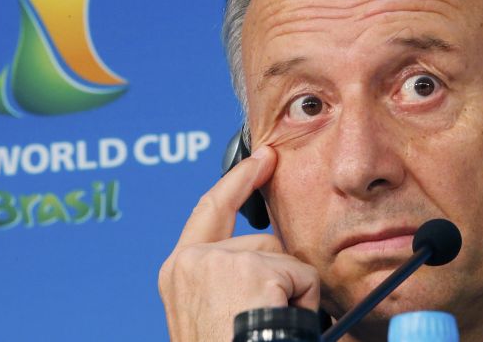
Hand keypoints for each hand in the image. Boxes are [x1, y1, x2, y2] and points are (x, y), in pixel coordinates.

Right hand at [158, 146, 320, 341]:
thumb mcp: (213, 311)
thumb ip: (232, 277)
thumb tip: (279, 254)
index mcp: (179, 274)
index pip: (211, 210)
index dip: (238, 182)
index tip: (262, 158)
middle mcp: (191, 262)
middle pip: (262, 244)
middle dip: (280, 276)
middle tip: (269, 317)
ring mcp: (217, 262)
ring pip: (283, 261)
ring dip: (289, 295)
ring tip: (269, 329)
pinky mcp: (248, 269)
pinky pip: (300, 276)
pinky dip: (302, 303)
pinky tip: (279, 326)